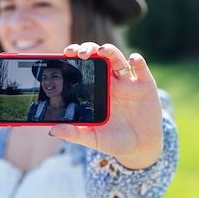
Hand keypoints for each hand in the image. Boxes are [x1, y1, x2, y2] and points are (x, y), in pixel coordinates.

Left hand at [49, 42, 163, 169]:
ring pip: (118, 59)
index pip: (83, 67)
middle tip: (80, 53)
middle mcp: (110, 82)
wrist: (139, 148)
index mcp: (95, 90)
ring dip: (110, 51)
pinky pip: (142, 69)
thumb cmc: (113, 140)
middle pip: (99, 57)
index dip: (74, 57)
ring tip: (102, 50)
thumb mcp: (93, 138)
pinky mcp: (146, 86)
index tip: (64, 53)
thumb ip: (74, 134)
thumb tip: (53, 131)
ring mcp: (128, 83)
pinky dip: (138, 61)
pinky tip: (133, 60)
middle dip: (89, 49)